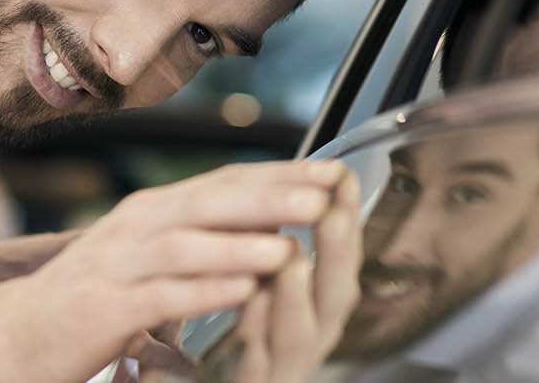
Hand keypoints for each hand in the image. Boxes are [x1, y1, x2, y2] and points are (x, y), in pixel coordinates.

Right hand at [0, 160, 348, 382]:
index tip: (334, 170)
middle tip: (326, 191)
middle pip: (214, 201)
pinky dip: (206, 290)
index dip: (282, 175)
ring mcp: (118, 265)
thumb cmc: (88, 300)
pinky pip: (163, 295)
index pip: (227, 182)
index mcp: (154, 212)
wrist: (9, 335)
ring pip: (190, 245)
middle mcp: (137, 227)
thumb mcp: (147, 258)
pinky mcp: (105, 308)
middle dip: (273, 195)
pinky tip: (244, 289)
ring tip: (293, 243)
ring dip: (243, 241)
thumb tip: (265, 227)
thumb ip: (199, 239)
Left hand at [201, 168, 361, 382]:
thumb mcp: (259, 284)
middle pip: (334, 296)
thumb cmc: (230, 341)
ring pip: (297, 334)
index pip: (339, 256)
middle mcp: (308, 337)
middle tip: (332, 214)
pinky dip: (252, 333)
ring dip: (295, 296)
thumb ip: (273, 245)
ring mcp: (280, 368)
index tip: (342, 176)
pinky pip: (252, 365)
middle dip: (335, 253)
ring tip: (293, 260)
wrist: (193, 381)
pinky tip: (247, 303)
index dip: (345, 217)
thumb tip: (288, 183)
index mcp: (315, 306)